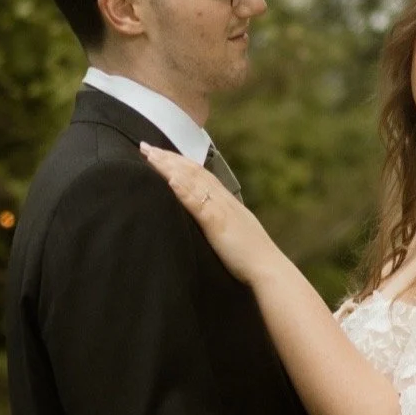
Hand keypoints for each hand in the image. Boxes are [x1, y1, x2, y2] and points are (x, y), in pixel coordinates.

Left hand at [138, 142, 272, 284]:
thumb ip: (219, 221)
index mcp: (226, 202)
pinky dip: (184, 190)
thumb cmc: (250, 255)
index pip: (200, 174)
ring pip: (193, 182)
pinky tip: (170, 180)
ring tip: (151, 155)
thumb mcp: (233, 231)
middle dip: (169, 158)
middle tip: (146, 146)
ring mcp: (221, 210)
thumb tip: (206, 218)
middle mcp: (223, 200)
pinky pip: (199, 204)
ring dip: (170, 167)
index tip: (160, 153)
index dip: (180, 162)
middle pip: (193, 172)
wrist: (268, 268)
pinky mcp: (218, 224)